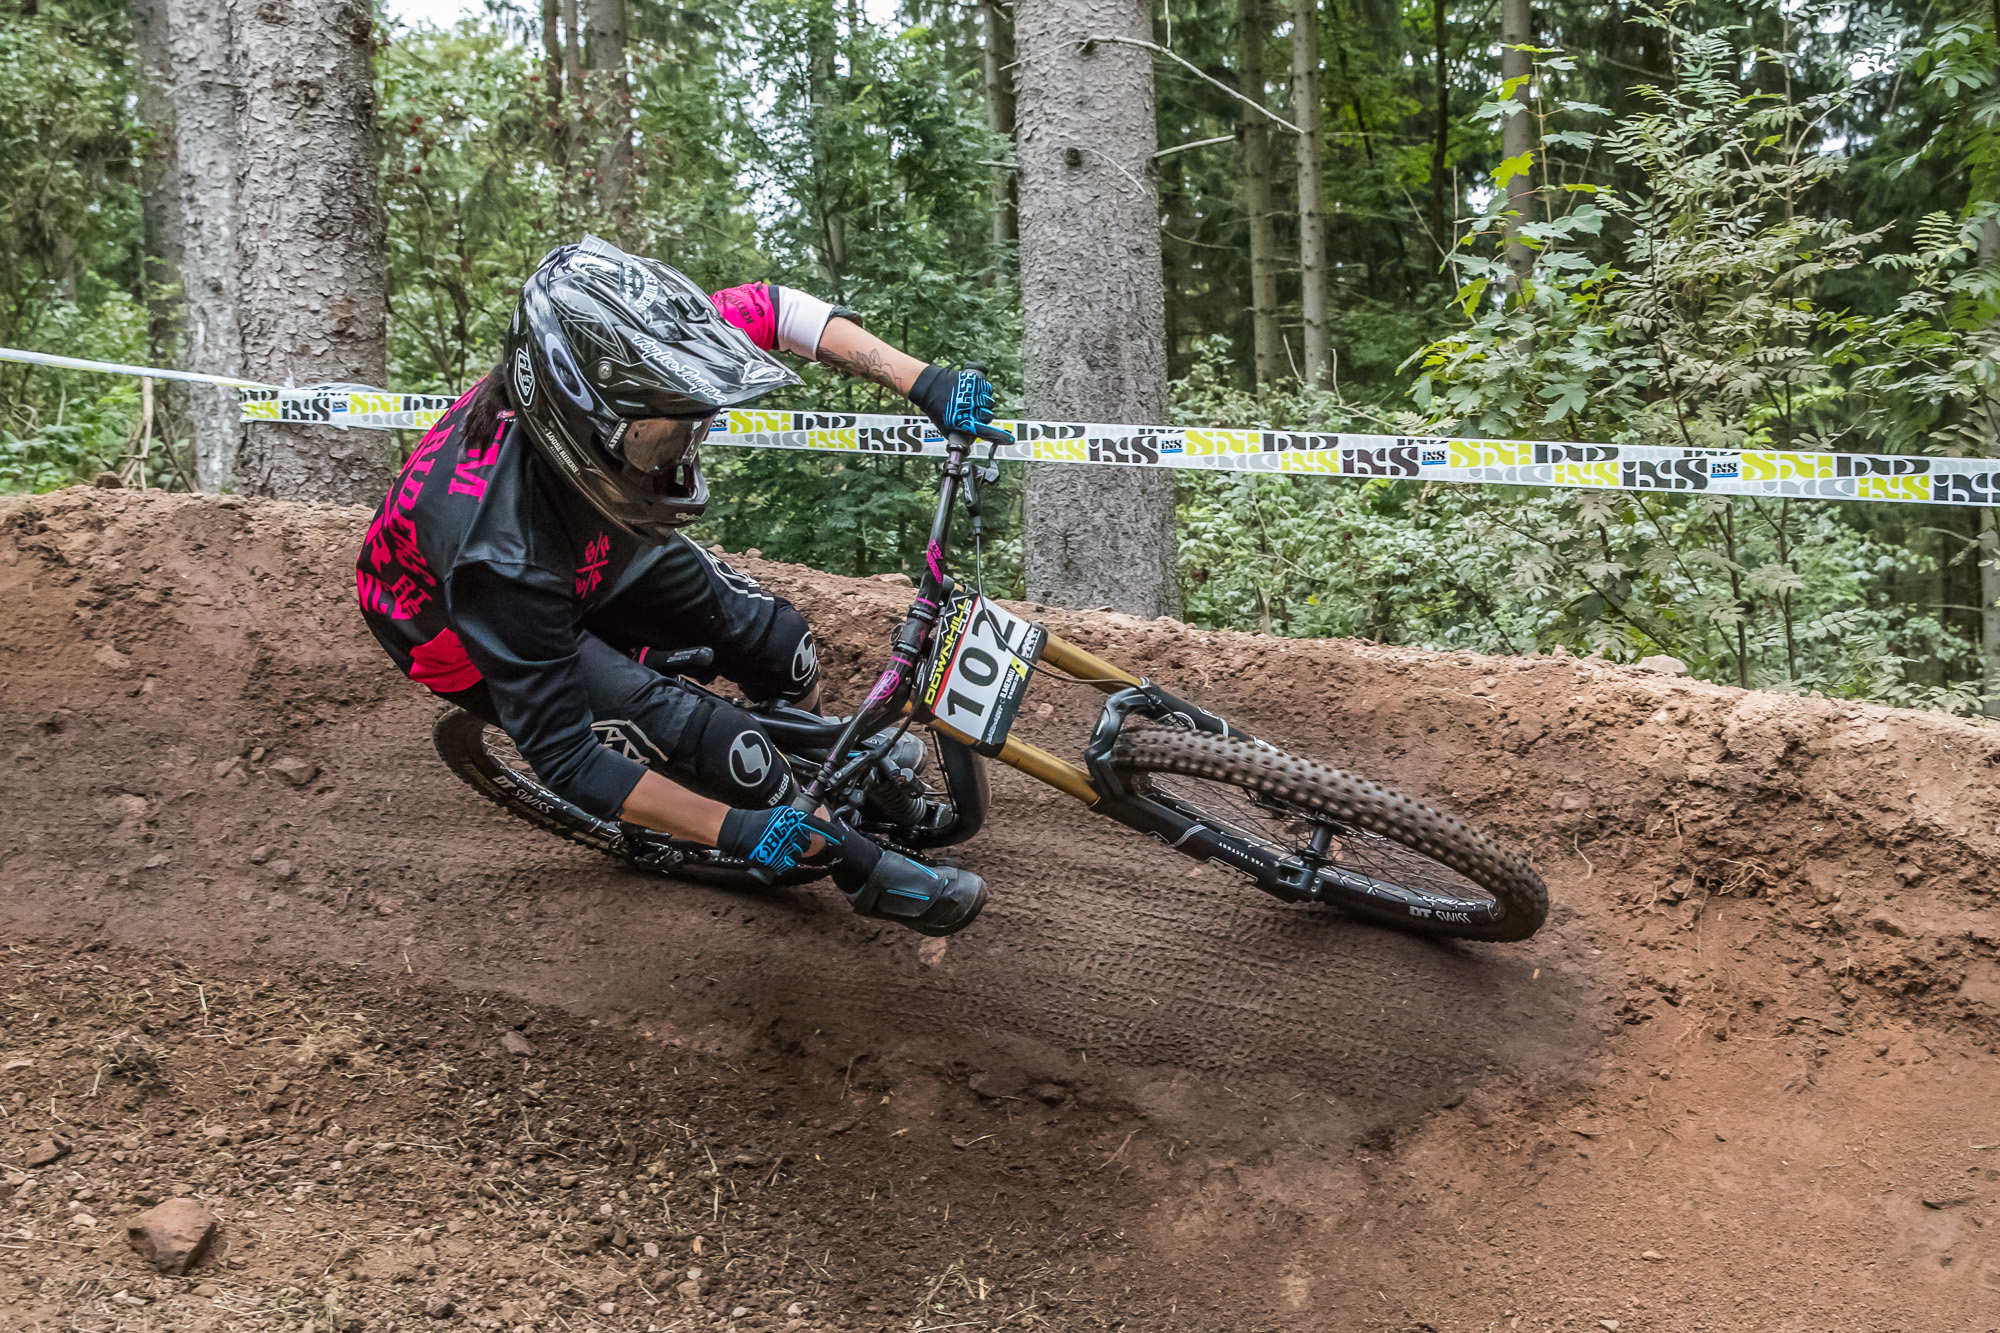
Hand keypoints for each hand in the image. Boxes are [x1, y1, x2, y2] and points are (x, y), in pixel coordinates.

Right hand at [717, 804, 842, 873]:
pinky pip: (785, 863)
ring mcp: (781, 845)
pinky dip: (782, 860)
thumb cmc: (759, 822)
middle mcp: (789, 831)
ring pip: (798, 855)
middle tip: (800, 845)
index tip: (840, 839)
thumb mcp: (781, 815)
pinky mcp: (773, 857)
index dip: (830, 833)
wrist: (739, 830)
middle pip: (809, 844)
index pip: (817, 826)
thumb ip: (798, 821)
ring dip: (793, 854)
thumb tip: (814, 827)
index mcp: (791, 818)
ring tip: (780, 847)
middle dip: (808, 847)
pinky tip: (774, 853)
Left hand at [910, 364, 1012, 447]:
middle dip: (983, 415)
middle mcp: (970, 408)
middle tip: (972, 412)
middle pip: (988, 416)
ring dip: (983, 403)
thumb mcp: (946, 428)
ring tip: (970, 401)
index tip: (1010, 439)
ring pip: (989, 402)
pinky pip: (987, 388)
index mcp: (963, 422)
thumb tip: (972, 443)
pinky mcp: (975, 382)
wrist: (929, 387)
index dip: (1000, 436)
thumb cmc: (937, 409)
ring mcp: (973, 394)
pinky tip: (972, 392)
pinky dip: (983, 391)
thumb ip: (961, 436)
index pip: (986, 431)